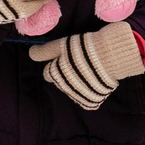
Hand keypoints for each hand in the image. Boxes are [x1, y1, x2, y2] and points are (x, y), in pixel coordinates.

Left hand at [28, 21, 144, 110]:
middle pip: (59, 82)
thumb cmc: (87, 46)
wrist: (114, 55)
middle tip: (78, 62)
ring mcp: (78, 95)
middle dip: (65, 74)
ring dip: (76, 82)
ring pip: (71, 89)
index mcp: (57, 73)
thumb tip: (30, 54)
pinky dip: (88, 91)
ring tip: (88, 69)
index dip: (55, 64)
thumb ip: (46, 51)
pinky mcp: (91, 101)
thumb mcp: (64, 44)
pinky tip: (94, 79)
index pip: (48, 72)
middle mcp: (65, 86)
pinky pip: (84, 98)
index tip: (66, 58)